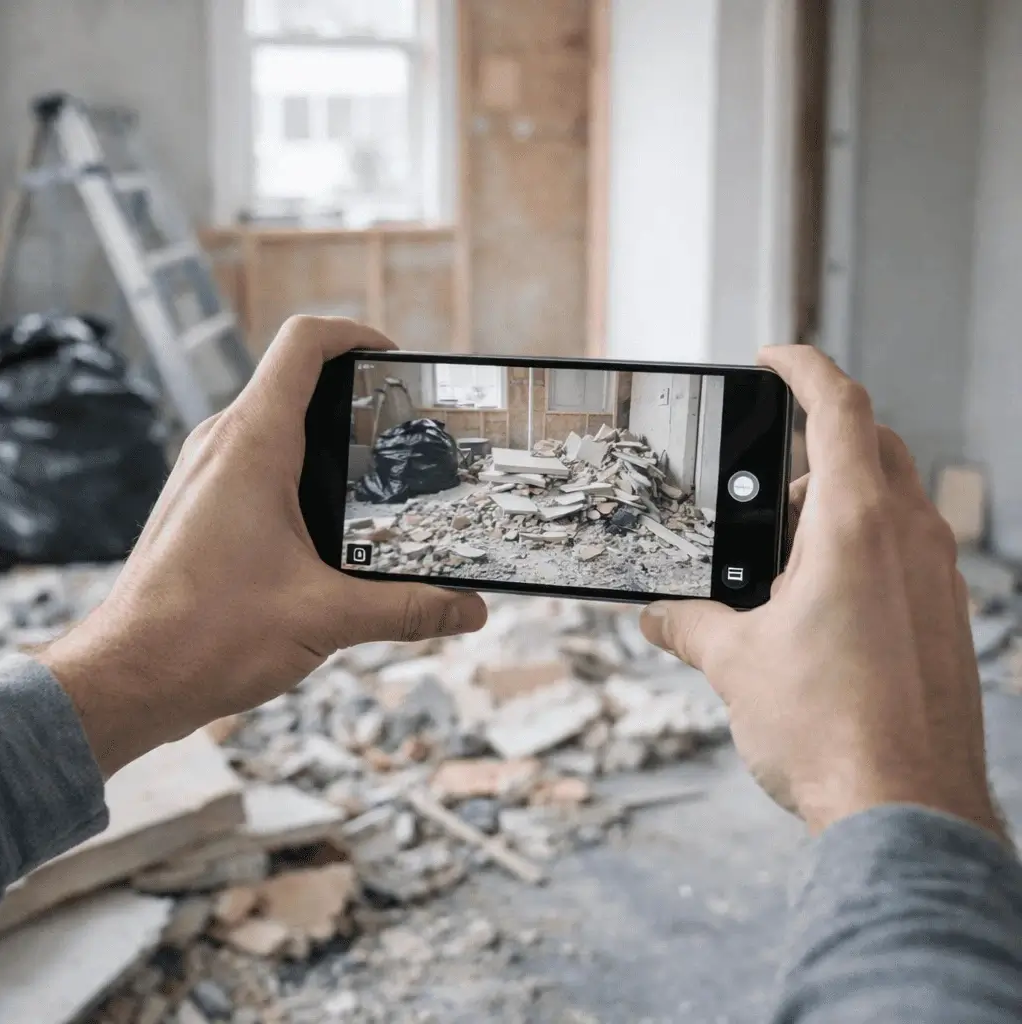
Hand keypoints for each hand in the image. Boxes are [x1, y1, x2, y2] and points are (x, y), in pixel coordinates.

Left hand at [40, 317, 486, 775]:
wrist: (127, 679)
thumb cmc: (206, 637)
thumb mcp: (328, 618)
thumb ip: (409, 608)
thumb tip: (470, 607)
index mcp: (253, 445)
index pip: (305, 344)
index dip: (356, 335)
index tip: (396, 360)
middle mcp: (221, 444)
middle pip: (295, 383)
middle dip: (354, 399)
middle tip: (403, 434)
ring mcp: (203, 473)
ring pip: (274, 426)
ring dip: (325, 441)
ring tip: (375, 481)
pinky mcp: (198, 504)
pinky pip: (253, 464)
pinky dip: (297, 475)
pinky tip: (328, 529)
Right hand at [640, 347, 1004, 840]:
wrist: (907, 812)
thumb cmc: (829, 731)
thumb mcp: (734, 664)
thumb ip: (687, 624)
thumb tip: (656, 617)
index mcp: (857, 526)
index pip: (840, 407)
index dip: (802, 367)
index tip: (772, 357)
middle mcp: (911, 538)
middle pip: (873, 444)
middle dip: (817, 439)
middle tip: (765, 473)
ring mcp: (938, 579)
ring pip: (893, 498)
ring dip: (839, 498)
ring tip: (782, 546)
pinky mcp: (946, 619)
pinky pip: (907, 549)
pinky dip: (863, 545)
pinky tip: (818, 599)